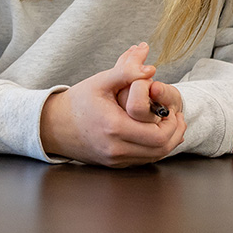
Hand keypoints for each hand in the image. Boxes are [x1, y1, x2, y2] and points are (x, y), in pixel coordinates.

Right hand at [40, 43, 185, 166]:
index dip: (171, 123)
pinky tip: (157, 132)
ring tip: (171, 123)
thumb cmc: (78, 101)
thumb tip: (151, 68)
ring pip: (153, 158)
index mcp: (114, 127)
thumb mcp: (101, 81)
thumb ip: (126, 71)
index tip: (173, 108)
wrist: (54, 126)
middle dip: (174, 133)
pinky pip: (142, 160)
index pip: (157, 136)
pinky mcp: (114, 164)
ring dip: (167, 142)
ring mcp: (115, 160)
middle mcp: (116, 149)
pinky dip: (154, 148)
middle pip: (160, 150)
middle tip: (178, 116)